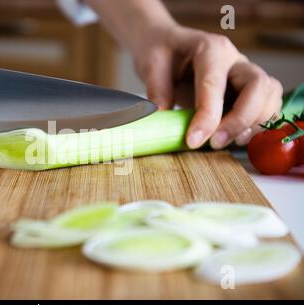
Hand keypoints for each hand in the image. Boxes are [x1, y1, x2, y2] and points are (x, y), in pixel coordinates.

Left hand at [85, 0, 282, 149]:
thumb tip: (162, 122)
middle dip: (241, 120)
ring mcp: (245, 75)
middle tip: (215, 143)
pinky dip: (256, 127)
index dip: (207, 117)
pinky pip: (266, 109)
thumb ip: (157, 91)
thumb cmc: (161, 52)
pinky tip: (234, 138)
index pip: (214, 85)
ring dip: (253, 125)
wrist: (167, 45)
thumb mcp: (150, 64)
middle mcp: (235, 60)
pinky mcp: (248, 91)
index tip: (193, 141)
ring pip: (270, 98)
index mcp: (210, 49)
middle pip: (259, 87)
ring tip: (224, 141)